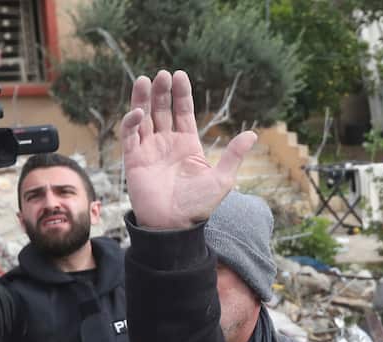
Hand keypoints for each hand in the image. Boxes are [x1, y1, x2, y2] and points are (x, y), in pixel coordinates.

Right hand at [120, 69, 255, 228]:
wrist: (174, 226)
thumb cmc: (199, 206)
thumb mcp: (222, 179)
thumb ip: (233, 155)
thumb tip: (252, 134)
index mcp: (188, 144)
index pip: (183, 112)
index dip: (181, 94)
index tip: (180, 75)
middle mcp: (167, 143)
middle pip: (162, 110)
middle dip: (161, 92)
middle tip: (162, 74)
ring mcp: (149, 149)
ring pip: (143, 117)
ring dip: (142, 99)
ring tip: (144, 80)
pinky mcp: (134, 159)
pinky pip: (129, 136)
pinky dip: (131, 122)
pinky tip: (138, 112)